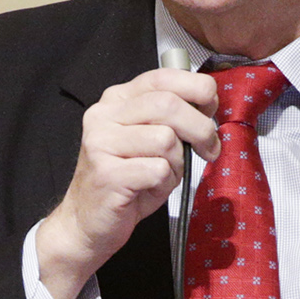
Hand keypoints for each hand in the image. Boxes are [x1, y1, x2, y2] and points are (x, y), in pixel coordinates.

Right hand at [36, 66, 219, 298]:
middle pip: (169, 105)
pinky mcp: (107, 173)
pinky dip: (166, 183)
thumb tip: (208, 106)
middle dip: (201, 128)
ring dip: (178, 163)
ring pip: (166, 139)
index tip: (211, 111)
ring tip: (164, 175)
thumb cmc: (127, 180)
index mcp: (117, 99)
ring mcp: (102, 143)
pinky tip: (151, 188)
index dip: (198, 90)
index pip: (164, 77)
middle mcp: (105, 115)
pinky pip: (159, 170)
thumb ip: (172, 117)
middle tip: (209, 149)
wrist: (88, 221)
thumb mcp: (150, 138)